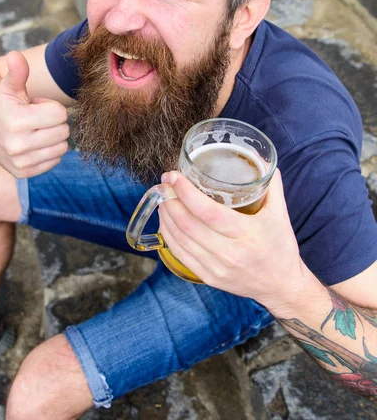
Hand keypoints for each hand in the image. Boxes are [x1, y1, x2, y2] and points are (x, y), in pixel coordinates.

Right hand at [0, 51, 69, 177]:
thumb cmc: (3, 105)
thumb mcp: (9, 87)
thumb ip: (17, 72)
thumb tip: (16, 55)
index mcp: (16, 121)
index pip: (59, 114)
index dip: (51, 106)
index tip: (36, 106)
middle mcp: (17, 145)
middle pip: (63, 131)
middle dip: (55, 122)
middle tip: (37, 119)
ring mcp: (21, 162)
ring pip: (62, 147)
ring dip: (54, 137)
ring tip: (36, 131)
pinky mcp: (24, 173)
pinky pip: (55, 160)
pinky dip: (50, 151)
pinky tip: (35, 144)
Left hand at [158, 169, 307, 312]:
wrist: (281, 286)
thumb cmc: (280, 248)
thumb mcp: (280, 215)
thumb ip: (271, 186)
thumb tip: (263, 158)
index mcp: (246, 234)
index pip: (207, 212)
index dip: (186, 192)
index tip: (173, 176)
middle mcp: (229, 253)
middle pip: (188, 224)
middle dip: (169, 200)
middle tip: (164, 184)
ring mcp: (216, 267)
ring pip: (180, 239)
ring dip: (166, 216)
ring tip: (162, 198)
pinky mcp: (207, 277)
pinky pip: (180, 254)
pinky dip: (168, 235)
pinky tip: (166, 221)